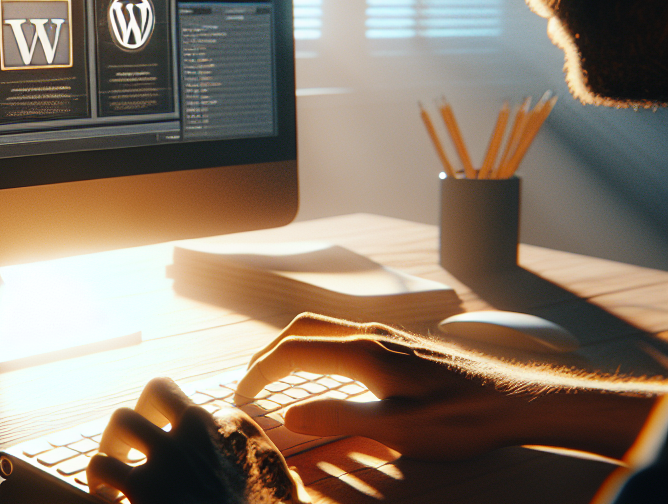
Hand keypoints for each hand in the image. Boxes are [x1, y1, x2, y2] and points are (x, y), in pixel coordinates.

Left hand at [87, 377, 308, 503]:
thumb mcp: (288, 489)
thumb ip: (280, 475)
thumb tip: (289, 481)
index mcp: (234, 427)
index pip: (200, 409)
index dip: (190, 434)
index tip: (187, 457)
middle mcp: (198, 430)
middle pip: (155, 392)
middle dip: (142, 411)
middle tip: (134, 442)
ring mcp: (167, 456)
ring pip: (121, 420)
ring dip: (112, 441)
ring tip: (111, 467)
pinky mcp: (141, 488)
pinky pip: (101, 466)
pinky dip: (97, 479)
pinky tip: (105, 496)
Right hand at [235, 313, 658, 460]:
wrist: (514, 400)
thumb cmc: (461, 418)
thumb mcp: (398, 429)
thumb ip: (340, 418)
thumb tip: (289, 413)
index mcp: (363, 352)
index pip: (293, 352)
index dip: (260, 373)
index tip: (242, 397)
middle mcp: (371, 333)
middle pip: (302, 329)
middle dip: (268, 352)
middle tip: (249, 381)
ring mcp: (386, 334)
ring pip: (323, 328)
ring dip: (291, 346)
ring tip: (277, 374)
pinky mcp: (399, 342)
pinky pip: (342, 334)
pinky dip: (315, 346)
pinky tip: (324, 369)